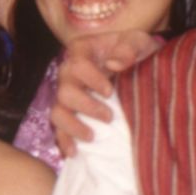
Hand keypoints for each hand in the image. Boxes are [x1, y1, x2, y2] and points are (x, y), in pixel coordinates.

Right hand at [50, 29, 158, 155]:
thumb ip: (129, 48)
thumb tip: (114, 64)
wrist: (136, 62)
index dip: (91, 79)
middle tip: (108, 117)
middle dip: (85, 106)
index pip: (78, 65)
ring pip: (57, 112)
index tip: (109, 91)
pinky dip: (64, 141)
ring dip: (72, 127)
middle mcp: (68, 72)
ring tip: (92, 137)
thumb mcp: (138, 41)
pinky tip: (74, 153)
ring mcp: (66, 92)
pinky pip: (59, 128)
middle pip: (65, 91)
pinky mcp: (69, 111)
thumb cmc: (134, 50)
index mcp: (81, 50)